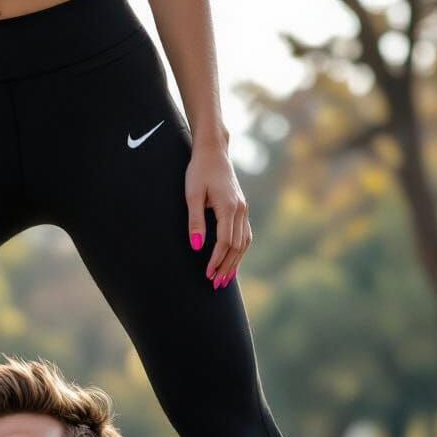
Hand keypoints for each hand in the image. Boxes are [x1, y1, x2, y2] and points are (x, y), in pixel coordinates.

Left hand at [185, 141, 252, 289]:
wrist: (213, 152)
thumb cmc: (199, 171)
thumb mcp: (192, 195)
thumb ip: (195, 221)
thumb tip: (198, 247)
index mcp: (229, 207)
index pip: (225, 242)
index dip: (217, 260)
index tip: (208, 274)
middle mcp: (240, 210)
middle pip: (236, 246)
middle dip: (226, 267)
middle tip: (215, 285)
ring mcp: (243, 209)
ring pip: (244, 242)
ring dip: (235, 262)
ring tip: (225, 280)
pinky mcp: (241, 209)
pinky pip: (245, 235)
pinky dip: (240, 251)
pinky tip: (232, 262)